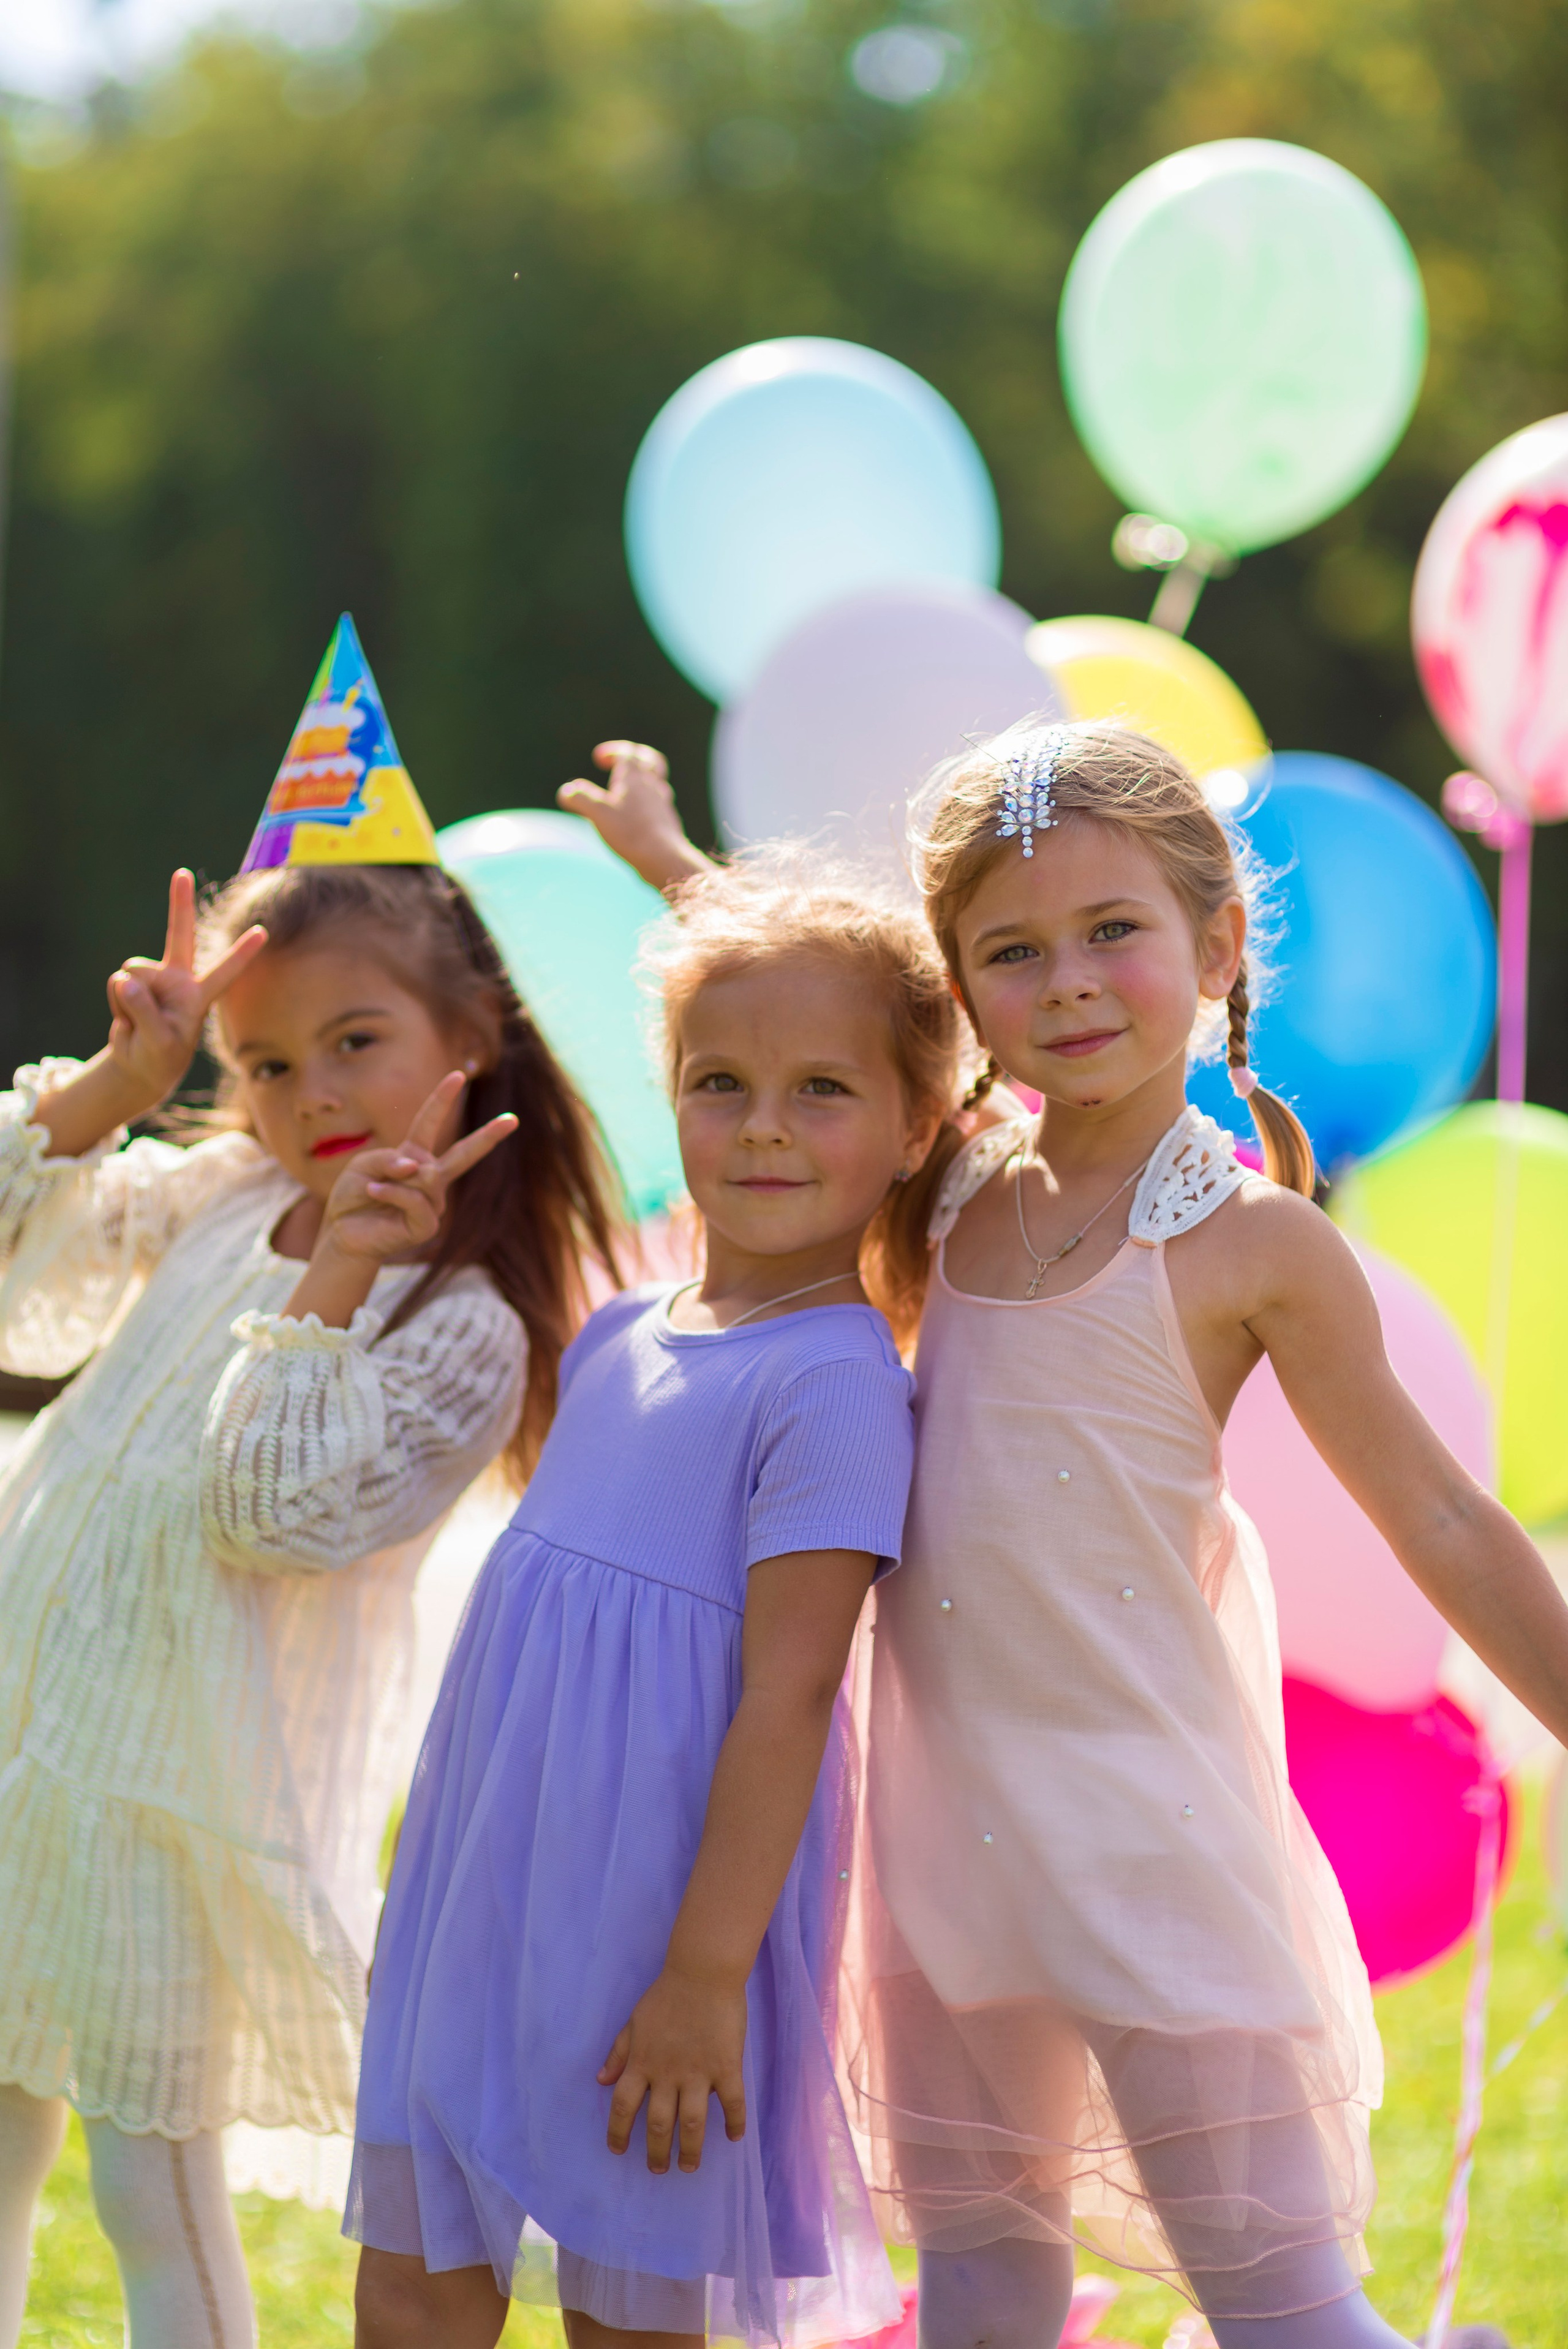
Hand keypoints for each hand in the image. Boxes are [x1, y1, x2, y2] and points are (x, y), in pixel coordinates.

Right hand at [106, 868, 267, 1113]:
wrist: (140, 1064)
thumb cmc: (160, 1057)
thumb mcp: (159, 1043)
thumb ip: (145, 1012)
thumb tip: (124, 980)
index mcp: (199, 996)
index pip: (226, 971)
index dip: (242, 952)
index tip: (263, 931)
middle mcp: (179, 979)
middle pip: (180, 934)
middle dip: (179, 903)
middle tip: (181, 872)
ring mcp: (154, 978)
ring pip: (133, 973)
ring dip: (129, 1002)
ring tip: (139, 1022)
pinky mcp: (131, 982)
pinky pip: (116, 984)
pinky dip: (117, 1004)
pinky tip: (127, 1017)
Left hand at [315, 1072, 517, 1268]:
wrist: (345, 1233)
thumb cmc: (353, 1198)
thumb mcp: (363, 1165)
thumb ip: (389, 1160)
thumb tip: (418, 1170)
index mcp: (415, 1156)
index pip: (430, 1123)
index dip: (442, 1099)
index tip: (457, 1075)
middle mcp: (430, 1178)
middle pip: (464, 1153)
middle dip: (488, 1136)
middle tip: (513, 1120)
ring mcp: (433, 1202)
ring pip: (426, 1177)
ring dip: (394, 1179)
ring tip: (373, 1188)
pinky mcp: (428, 1225)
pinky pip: (416, 1199)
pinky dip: (392, 1192)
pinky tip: (375, 1193)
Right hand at [557, 742, 713, 895]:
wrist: (663, 858)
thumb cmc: (631, 832)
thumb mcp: (598, 813)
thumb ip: (580, 798)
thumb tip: (566, 791)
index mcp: (634, 778)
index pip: (628, 753)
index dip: (613, 751)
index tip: (598, 759)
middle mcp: (652, 787)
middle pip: (651, 761)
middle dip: (636, 757)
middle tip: (624, 762)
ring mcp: (662, 805)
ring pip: (657, 783)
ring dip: (643, 781)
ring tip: (629, 791)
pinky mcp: (667, 824)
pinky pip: (659, 805)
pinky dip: (648, 803)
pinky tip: (639, 816)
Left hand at [599, 1963, 746, 2173]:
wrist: (702, 1971)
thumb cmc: (666, 1995)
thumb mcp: (634, 2022)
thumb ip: (618, 2052)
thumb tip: (601, 2081)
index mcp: (642, 2062)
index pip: (622, 2106)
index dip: (617, 2132)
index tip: (617, 2151)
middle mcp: (667, 2073)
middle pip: (658, 2124)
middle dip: (656, 2152)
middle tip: (658, 2169)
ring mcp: (698, 2071)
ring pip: (693, 2122)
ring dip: (690, 2149)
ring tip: (689, 2166)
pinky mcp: (726, 2065)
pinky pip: (732, 2102)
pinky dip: (734, 2122)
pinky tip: (734, 2137)